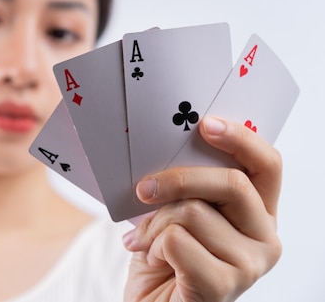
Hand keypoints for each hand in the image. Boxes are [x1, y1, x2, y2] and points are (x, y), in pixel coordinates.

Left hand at [122, 116, 281, 301]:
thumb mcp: (178, 214)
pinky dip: (152, 245)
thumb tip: (167, 147)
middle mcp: (265, 238)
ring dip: (154, 224)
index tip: (206, 124)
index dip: (241, 139)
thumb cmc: (164, 260)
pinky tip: (153, 260)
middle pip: (231, 183)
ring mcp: (250, 265)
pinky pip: (177, 240)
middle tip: (143, 188)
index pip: (268, 165)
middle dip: (178, 178)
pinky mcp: (224, 286)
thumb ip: (188, 187)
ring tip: (145, 240)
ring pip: (193, 212)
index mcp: (258, 214)